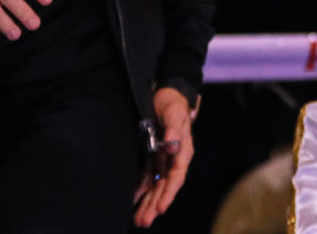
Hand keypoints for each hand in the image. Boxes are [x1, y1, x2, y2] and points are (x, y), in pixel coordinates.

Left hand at [133, 87, 195, 227]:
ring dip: (148, 203)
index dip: (168, 194)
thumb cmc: (172, 103)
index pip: (176, 178)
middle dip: (155, 205)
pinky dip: (140, 190)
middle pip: (164, 187)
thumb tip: (173, 148)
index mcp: (183, 152)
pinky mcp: (153, 156)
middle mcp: (174, 160)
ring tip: (139, 220)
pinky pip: (147, 177)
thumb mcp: (174, 114)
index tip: (161, 208)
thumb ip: (174, 131)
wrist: (166, 94)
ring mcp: (163, 160)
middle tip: (144, 222)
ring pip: (156, 186)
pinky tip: (133, 202)